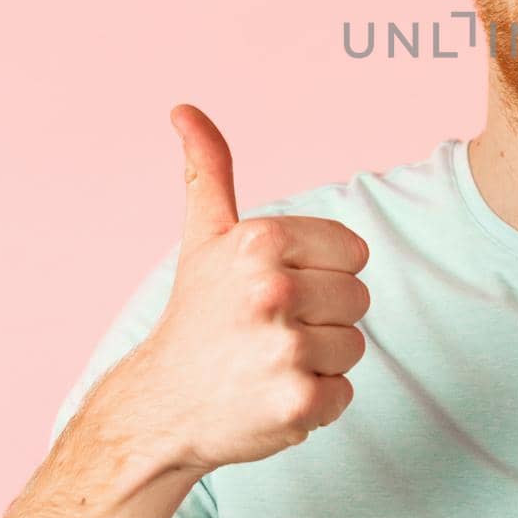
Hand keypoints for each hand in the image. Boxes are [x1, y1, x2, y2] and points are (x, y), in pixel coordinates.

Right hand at [104, 104, 371, 473]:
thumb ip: (210, 171)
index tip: (277, 289)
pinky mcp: (298, 403)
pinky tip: (271, 396)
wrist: (158, 408)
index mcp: (262, 241)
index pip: (355, 251)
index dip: (322, 273)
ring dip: (320, 361)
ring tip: (267, 363)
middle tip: (268, 331)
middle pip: (359, 298)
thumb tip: (185, 110)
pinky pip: (345, 393)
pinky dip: (316, 402)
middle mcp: (273, 290)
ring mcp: (286, 350)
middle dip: (322, 317)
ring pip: (354, 346)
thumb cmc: (195, 315)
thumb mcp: (204, 237)